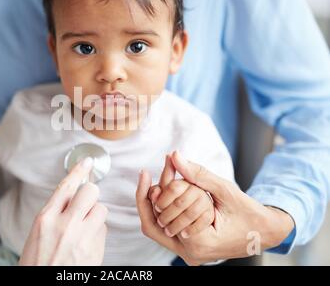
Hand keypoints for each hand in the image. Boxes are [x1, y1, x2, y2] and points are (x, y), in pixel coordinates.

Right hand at [19, 157, 107, 265]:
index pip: (66, 186)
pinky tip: (87, 243)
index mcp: (45, 218)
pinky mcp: (95, 250)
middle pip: (90, 191)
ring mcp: (81, 237)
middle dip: (90, 195)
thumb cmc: (37, 263)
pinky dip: (98, 232)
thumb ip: (55, 214)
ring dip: (95, 215)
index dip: (78, 170)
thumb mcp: (38, 234)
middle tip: (84, 205)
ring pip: (101, 209)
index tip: (87, 162)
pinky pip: (103, 230)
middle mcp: (64, 224)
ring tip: (84, 228)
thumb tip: (74, 197)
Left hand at [136, 151, 294, 265]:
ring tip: (158, 182)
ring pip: (158, 229)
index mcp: (199, 242)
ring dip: (156, 205)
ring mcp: (190, 255)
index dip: (150, 194)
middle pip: (153, 225)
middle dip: (149, 198)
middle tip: (148, 175)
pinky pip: (168, 230)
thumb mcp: (224, 189)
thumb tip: (174, 156)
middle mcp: (191, 254)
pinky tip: (166, 194)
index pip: (159, 217)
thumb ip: (197, 174)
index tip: (145, 172)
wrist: (266, 233)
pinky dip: (166, 211)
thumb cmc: (249, 212)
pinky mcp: (191, 250)